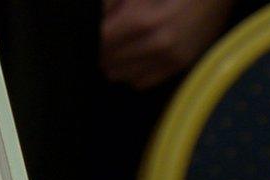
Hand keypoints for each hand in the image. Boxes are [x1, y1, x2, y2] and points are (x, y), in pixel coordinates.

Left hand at [101, 0, 233, 88]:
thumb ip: (115, 5)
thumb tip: (95, 16)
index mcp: (144, 20)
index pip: (101, 41)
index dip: (92, 36)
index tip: (89, 30)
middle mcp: (157, 44)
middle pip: (108, 61)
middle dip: (101, 50)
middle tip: (104, 37)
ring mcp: (170, 59)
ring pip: (121, 75)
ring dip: (114, 63)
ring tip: (119, 46)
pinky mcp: (179, 66)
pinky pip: (141, 82)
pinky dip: (132, 72)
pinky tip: (135, 56)